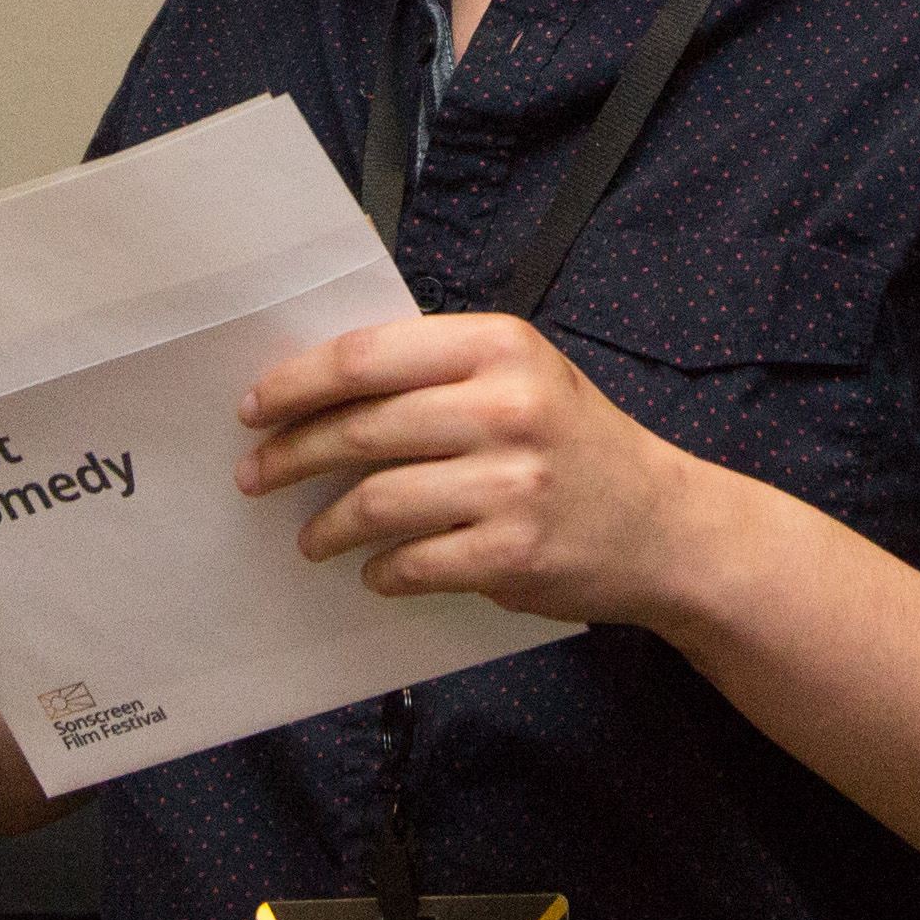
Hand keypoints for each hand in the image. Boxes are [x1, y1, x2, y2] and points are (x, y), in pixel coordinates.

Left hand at [238, 312, 759, 632]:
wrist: (664, 526)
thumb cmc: (576, 444)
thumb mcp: (523, 376)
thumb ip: (438, 372)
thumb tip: (319, 392)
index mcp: (499, 347)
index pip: (367, 356)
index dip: (297, 382)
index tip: (255, 407)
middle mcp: (507, 407)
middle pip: (360, 430)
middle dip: (290, 456)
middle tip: (254, 476)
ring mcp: (512, 485)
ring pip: (376, 504)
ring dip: (326, 526)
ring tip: (310, 537)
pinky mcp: (514, 554)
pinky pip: (413, 564)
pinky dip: (381, 572)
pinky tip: (374, 572)